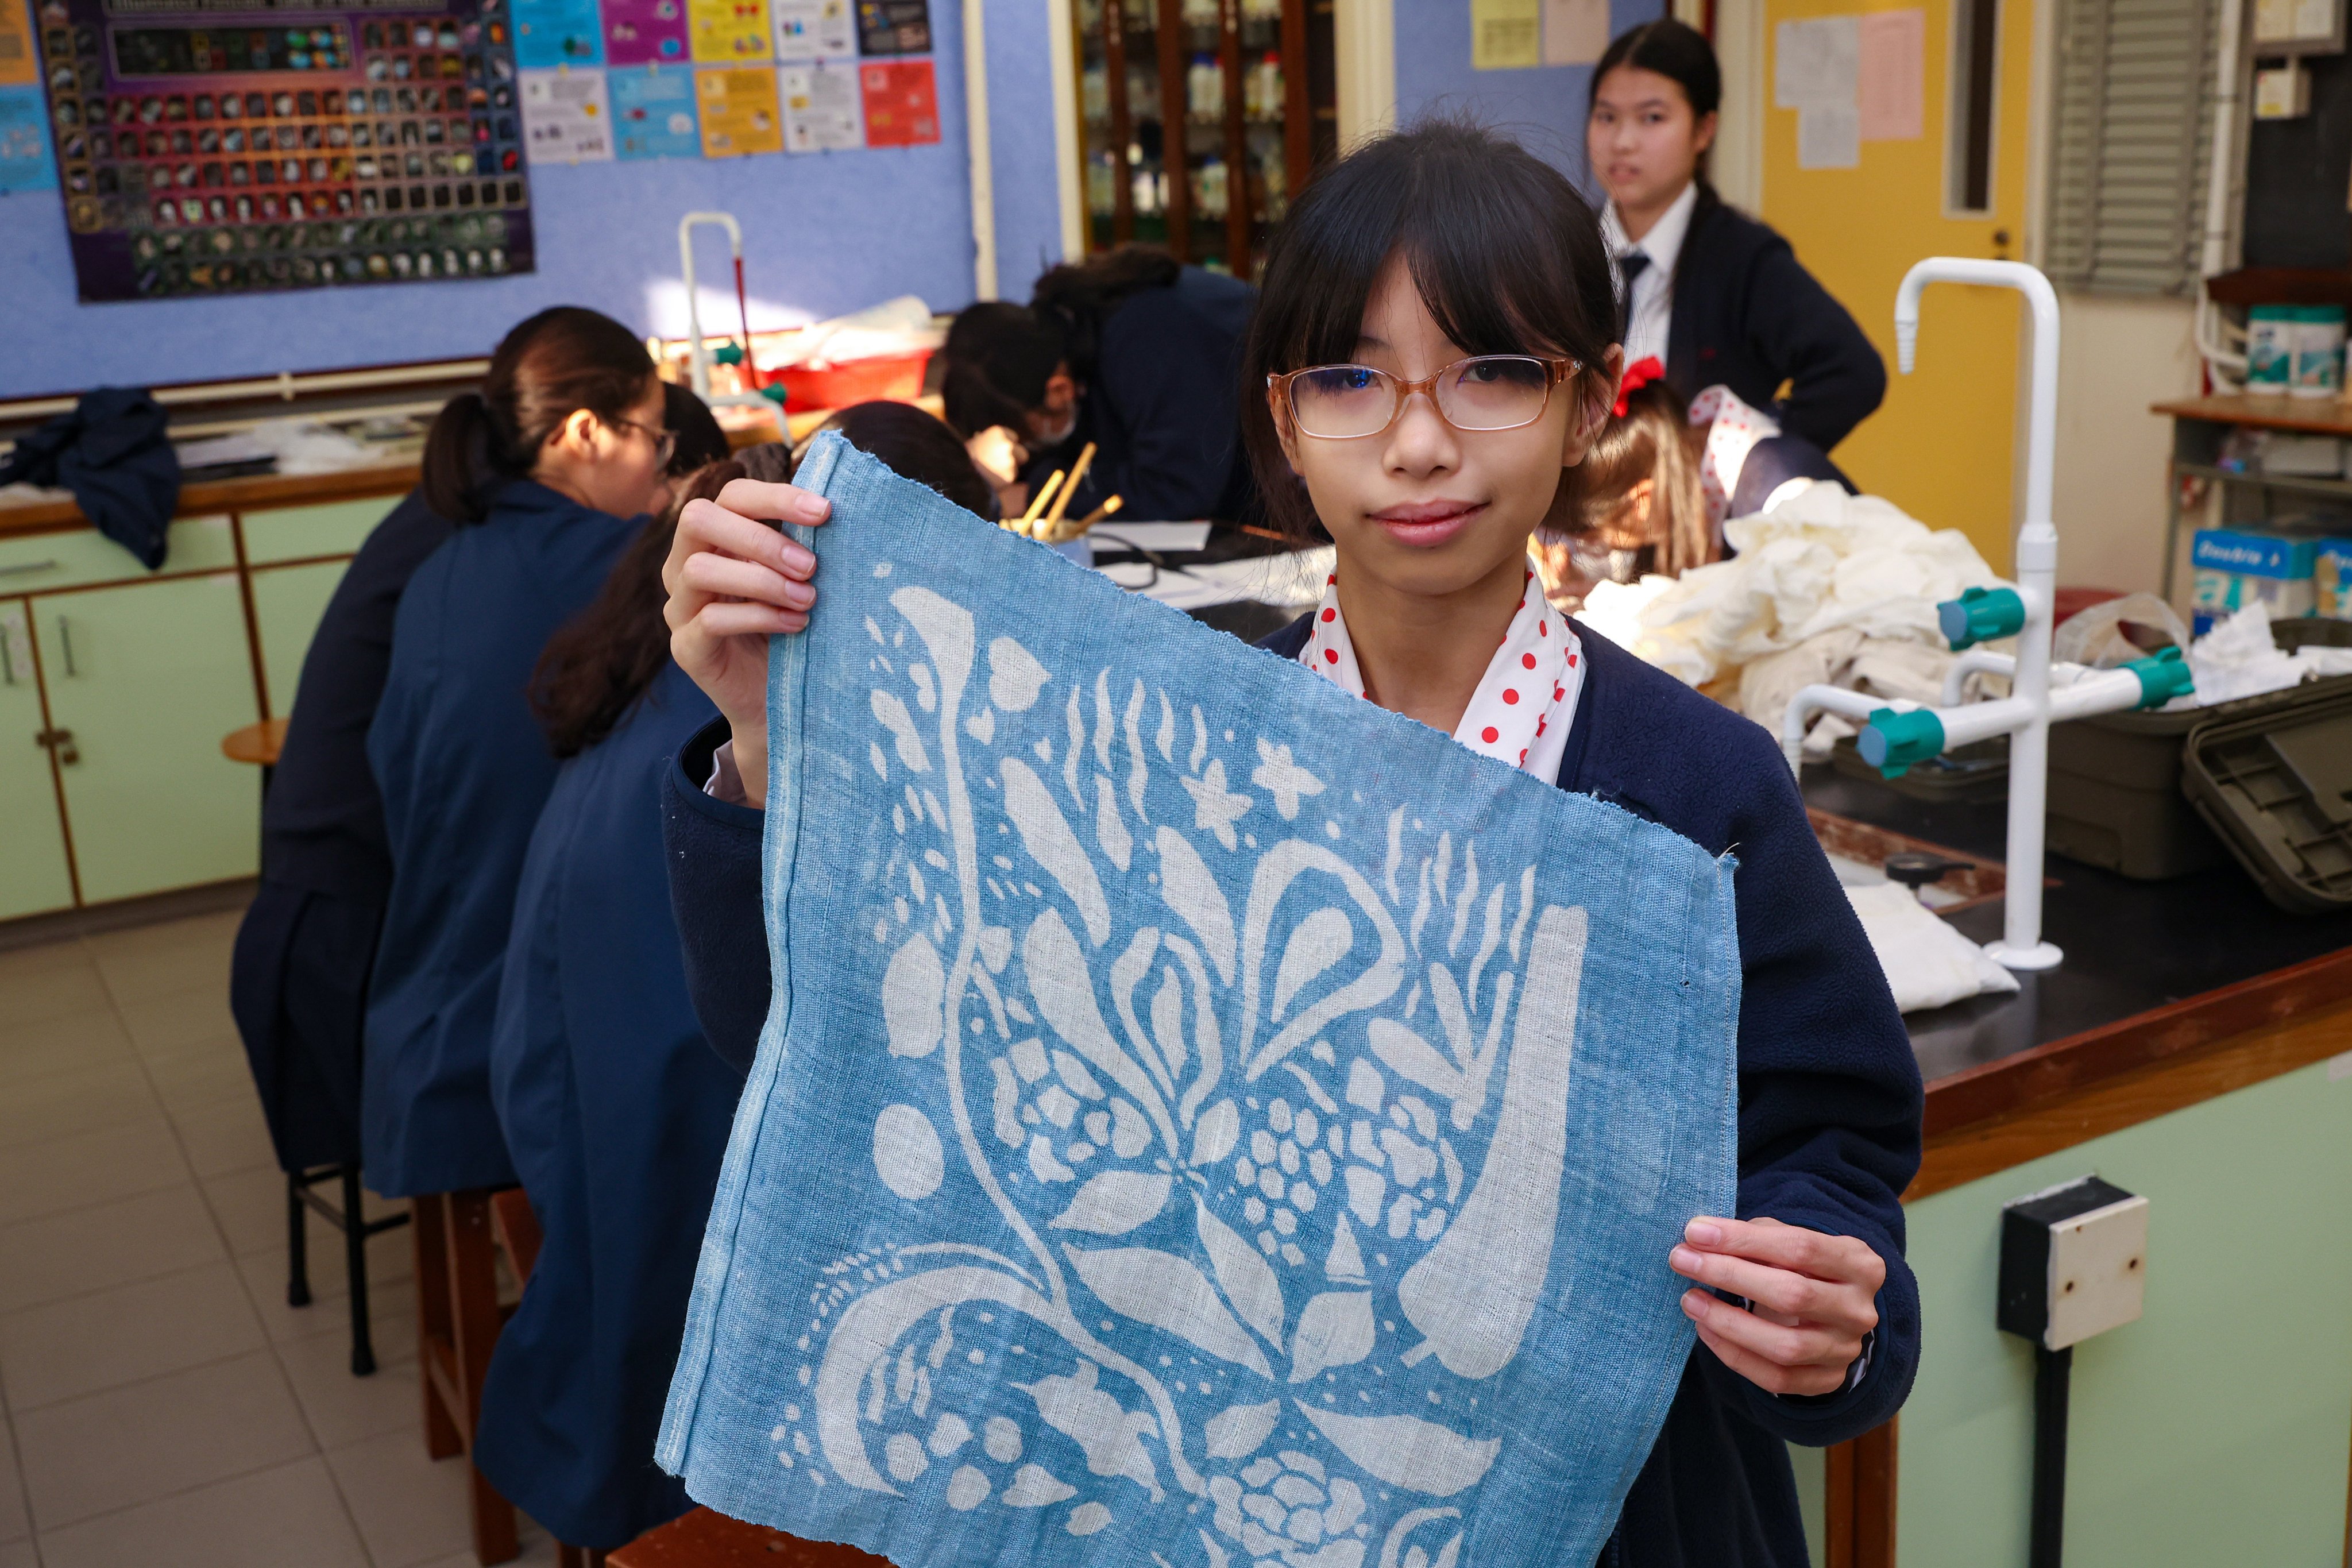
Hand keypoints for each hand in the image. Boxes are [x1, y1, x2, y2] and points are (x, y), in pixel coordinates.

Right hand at [662, 477, 829, 803]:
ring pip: (700, 569)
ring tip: (808, 599)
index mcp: (714, 538)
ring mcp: (679, 606)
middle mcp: (684, 564)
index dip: (776, 497)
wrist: (775, 700)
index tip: (825, 512)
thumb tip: (838, 511)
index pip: (732, 496)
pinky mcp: (686, 646)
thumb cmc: (790, 626)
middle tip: (811, 566)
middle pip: (699, 519)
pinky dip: (759, 617)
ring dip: (762, 580)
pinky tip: (796, 625)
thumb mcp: (796, 580)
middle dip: (761, 538)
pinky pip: (710, 620)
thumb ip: (799, 547)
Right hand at [966, 425, 1028, 516]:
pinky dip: (1003, 481)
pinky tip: (990, 480)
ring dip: (1007, 471)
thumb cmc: (964, 457)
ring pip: (1015, 468)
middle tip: (1000, 464)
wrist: (957, 473)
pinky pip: (1011, 479)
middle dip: (1015, 459)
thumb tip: (986, 437)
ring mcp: (1010, 461)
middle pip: (1023, 453)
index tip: (999, 450)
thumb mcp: (974, 442)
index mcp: (999, 432)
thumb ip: (986, 440)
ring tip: (989, 473)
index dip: (1007, 445)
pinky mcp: (1010, 476)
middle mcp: (1007, 445)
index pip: (1014, 438)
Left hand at [1669, 1216, 1884, 1397]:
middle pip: (1793, 1294)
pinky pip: (1776, 1378)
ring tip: (1689, 1300)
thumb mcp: (1789, 1240)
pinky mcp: (1827, 1380)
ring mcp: (1846, 1350)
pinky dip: (1734, 1355)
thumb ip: (1755, 1236)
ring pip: (1785, 1346)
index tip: (1694, 1232)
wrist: (1833, 1312)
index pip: (1800, 1247)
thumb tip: (1701, 1237)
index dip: (1743, 1240)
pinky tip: (1706, 1329)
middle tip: (1681, 1260)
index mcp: (1859, 1264)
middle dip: (1729, 1275)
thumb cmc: (1802, 1267)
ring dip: (1728, 1322)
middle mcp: (1859, 1309)